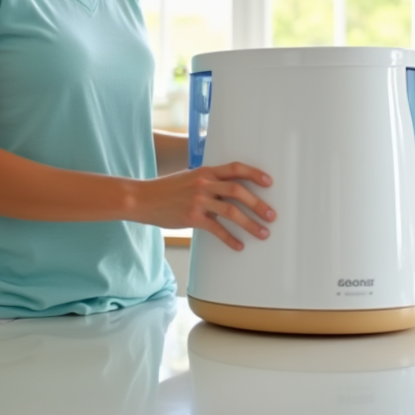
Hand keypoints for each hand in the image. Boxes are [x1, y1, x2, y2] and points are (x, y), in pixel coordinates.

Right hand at [134, 163, 275, 250]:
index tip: (269, 182)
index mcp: (205, 171)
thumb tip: (229, 192)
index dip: (254, 173)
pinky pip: (217, 229)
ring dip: (250, 223)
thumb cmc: (166, 190)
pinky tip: (239, 246)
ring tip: (263, 233)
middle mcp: (204, 183)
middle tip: (272, 215)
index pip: (235, 168)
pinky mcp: (192, 217)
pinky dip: (230, 239)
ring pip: (231, 211)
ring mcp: (198, 200)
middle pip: (238, 191)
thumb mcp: (189, 178)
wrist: (143, 198)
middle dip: (258, 204)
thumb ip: (208, 182)